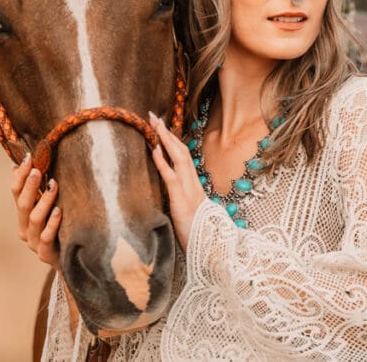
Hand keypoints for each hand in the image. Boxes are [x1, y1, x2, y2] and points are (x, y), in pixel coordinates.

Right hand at [11, 155, 60, 268]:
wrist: (71, 260)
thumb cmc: (60, 228)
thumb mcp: (47, 207)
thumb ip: (36, 189)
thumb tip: (21, 163)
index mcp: (22, 215)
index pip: (16, 192)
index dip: (21, 175)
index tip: (30, 157)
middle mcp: (24, 229)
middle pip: (23, 204)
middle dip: (30, 186)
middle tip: (38, 169)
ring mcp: (34, 243)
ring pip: (35, 219)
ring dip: (43, 201)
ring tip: (53, 185)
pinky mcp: (46, 255)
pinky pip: (47, 238)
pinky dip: (52, 224)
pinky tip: (59, 211)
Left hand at [150, 112, 207, 250]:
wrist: (212, 251)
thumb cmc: (200, 236)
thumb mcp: (191, 215)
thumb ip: (185, 203)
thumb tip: (176, 197)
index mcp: (195, 186)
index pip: (184, 157)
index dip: (173, 141)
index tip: (162, 127)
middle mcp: (193, 183)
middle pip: (181, 151)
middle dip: (167, 133)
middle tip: (154, 116)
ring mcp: (189, 190)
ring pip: (178, 157)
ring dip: (165, 139)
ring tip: (153, 124)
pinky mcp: (181, 200)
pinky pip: (171, 176)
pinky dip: (162, 161)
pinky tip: (154, 149)